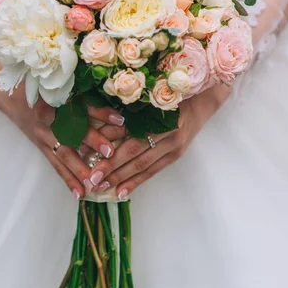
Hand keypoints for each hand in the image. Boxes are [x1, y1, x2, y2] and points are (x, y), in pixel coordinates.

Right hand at [0, 50, 125, 198]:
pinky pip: (55, 164)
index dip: (101, 113)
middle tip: (110, 153)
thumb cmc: (43, 88)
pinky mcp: (41, 146)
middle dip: (92, 142)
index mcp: (56, 100)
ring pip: (63, 153)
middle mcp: (49, 119)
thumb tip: (118, 114)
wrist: (10, 94)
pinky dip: (67, 179)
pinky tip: (79, 193)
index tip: (120, 121)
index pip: (82, 107)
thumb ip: (89, 100)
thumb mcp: (65, 88)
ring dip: (79, 169)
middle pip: (72, 131)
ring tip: (94, 184)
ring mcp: (43, 135)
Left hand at [88, 83, 230, 197]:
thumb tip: (97, 132)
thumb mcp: (147, 101)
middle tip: (92, 179)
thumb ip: (124, 116)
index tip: (85, 154)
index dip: (106, 144)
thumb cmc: (169, 96)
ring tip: (102, 188)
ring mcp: (174, 145)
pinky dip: (136, 182)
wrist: (202, 100)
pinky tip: (123, 192)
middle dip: (111, 167)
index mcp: (157, 112)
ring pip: (143, 165)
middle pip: (134, 152)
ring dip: (121, 178)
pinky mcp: (176, 155)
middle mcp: (166, 130)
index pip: (127, 131)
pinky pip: (153, 171)